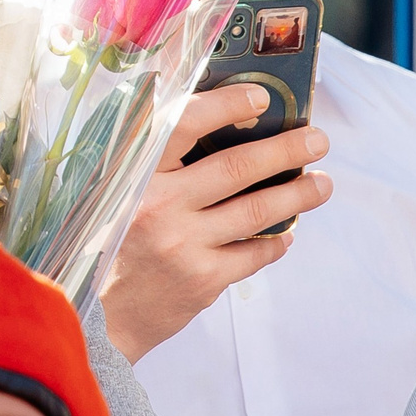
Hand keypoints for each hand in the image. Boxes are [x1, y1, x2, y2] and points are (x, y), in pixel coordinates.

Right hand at [99, 84, 332, 362]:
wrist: (93, 318)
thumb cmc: (104, 243)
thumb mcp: (111, 192)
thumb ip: (147, 159)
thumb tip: (207, 120)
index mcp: (132, 174)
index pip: (183, 124)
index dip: (227, 106)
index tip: (261, 97)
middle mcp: (158, 205)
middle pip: (237, 167)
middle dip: (287, 150)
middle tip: (318, 140)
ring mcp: (182, 245)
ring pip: (257, 211)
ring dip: (297, 195)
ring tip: (321, 184)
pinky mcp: (202, 280)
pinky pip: (254, 254)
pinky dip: (276, 242)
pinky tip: (286, 234)